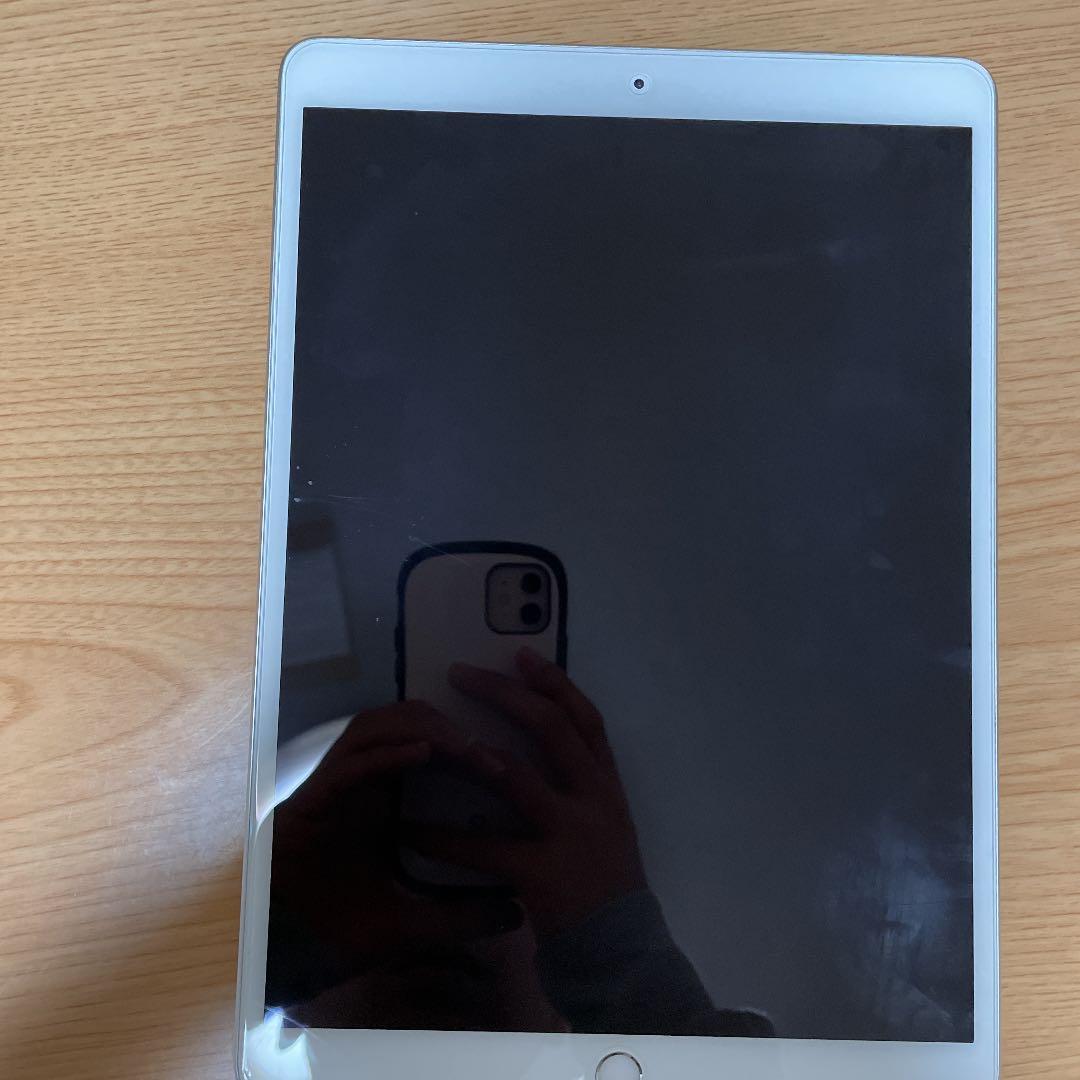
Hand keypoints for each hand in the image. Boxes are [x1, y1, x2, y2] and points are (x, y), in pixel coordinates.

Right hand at [271, 700, 519, 964]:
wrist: (281, 949)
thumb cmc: (339, 927)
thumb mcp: (416, 924)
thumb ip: (462, 917)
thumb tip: (517, 914)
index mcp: (385, 795)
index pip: (428, 742)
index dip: (466, 743)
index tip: (504, 768)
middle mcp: (362, 779)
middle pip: (404, 720)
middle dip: (448, 726)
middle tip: (486, 755)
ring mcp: (335, 784)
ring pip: (376, 726)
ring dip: (421, 729)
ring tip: (461, 748)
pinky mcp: (312, 799)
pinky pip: (349, 763)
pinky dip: (385, 753)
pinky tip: (420, 755)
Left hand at [402, 648, 646, 937]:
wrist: (624, 954)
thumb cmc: (606, 885)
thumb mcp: (606, 825)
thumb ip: (578, 788)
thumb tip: (532, 748)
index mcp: (607, 787)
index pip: (586, 720)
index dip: (555, 683)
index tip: (522, 654)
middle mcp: (595, 801)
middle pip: (552, 729)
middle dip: (506, 694)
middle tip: (462, 673)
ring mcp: (572, 834)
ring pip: (515, 776)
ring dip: (466, 752)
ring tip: (428, 735)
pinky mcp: (544, 874)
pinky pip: (484, 849)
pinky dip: (444, 839)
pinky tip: (413, 832)